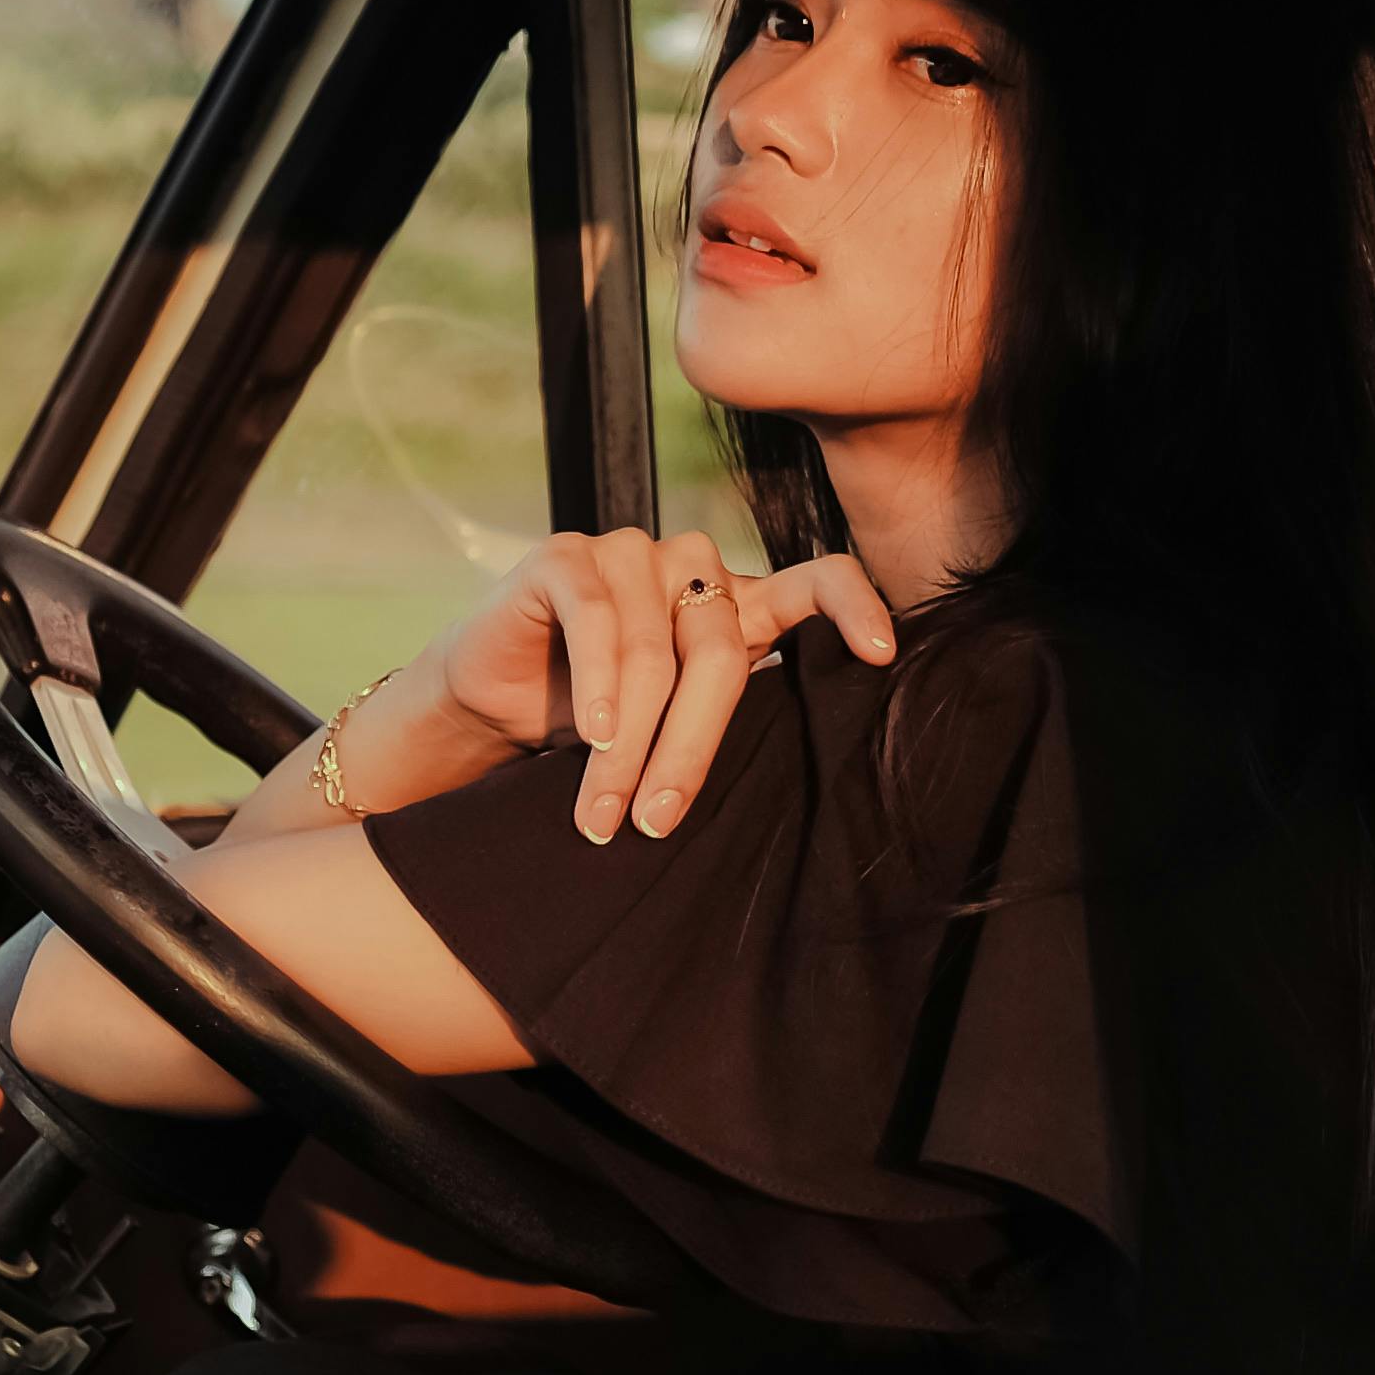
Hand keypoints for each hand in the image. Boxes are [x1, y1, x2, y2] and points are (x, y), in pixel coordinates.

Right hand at [359, 526, 899, 842]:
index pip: (818, 581)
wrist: (492, 706)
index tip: (882, 656)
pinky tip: (593, 734)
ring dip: (627, 743)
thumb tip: (801, 796)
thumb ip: (722, 726)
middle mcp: (692, 568)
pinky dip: (598, 685)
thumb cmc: (594, 726)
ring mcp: (630, 551)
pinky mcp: (567, 555)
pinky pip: (598, 617)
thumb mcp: (671, 729)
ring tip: (603, 814)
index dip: (854, 607)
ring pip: (654, 649)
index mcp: (737, 604)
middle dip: (687, 749)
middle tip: (657, 823)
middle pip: (719, 651)